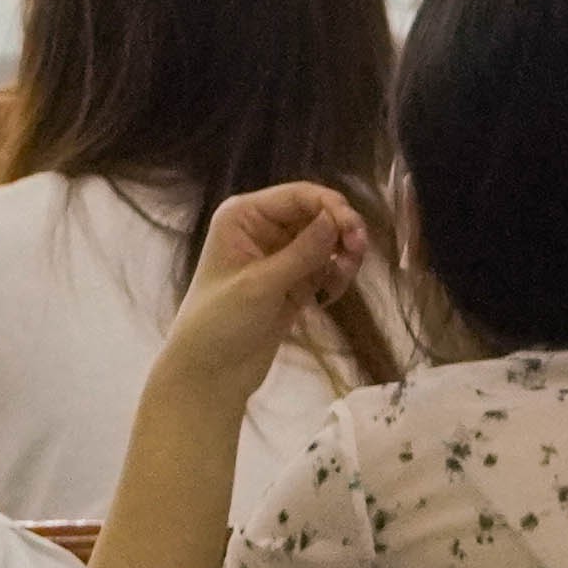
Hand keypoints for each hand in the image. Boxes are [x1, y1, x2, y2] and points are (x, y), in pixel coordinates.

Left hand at [159, 183, 370, 399]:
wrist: (210, 372)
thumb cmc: (221, 321)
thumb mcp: (261, 284)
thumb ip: (302, 251)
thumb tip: (338, 218)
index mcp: (244, 216)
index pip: (298, 195)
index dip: (331, 206)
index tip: (355, 232)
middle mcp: (263, 229)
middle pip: (316, 214)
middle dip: (341, 231)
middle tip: (358, 255)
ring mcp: (280, 256)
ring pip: (325, 241)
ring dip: (342, 255)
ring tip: (342, 280)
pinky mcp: (293, 282)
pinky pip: (324, 266)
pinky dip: (335, 276)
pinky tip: (329, 296)